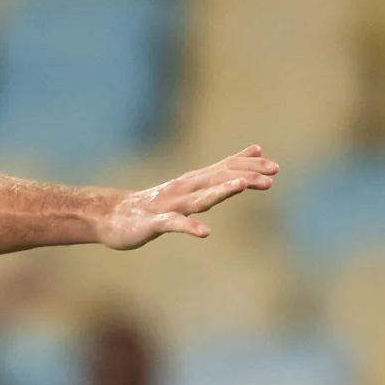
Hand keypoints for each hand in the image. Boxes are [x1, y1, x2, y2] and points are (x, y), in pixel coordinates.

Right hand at [99, 146, 279, 249]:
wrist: (110, 216)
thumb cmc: (153, 204)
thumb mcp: (189, 186)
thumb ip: (220, 171)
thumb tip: (253, 152)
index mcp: (192, 182)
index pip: (225, 169)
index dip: (249, 167)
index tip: (274, 168)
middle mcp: (183, 189)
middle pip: (217, 180)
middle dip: (244, 177)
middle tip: (271, 178)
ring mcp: (169, 205)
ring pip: (199, 197)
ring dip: (219, 191)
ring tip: (240, 188)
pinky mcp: (154, 223)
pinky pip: (174, 224)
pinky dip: (189, 227)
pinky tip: (205, 233)